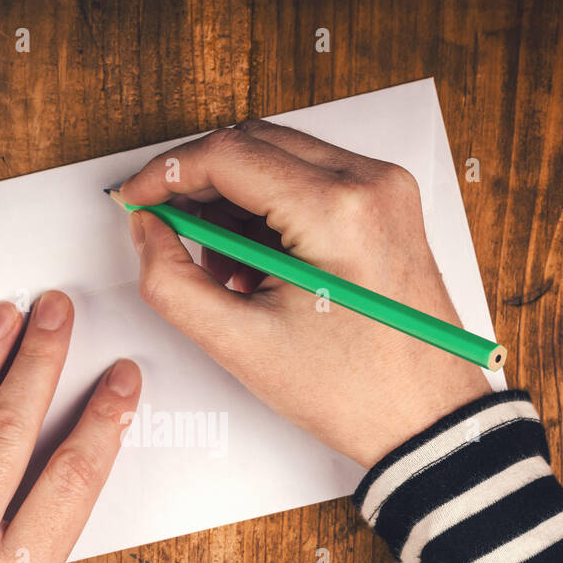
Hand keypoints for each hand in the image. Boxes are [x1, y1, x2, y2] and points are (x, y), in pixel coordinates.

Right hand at [120, 120, 490, 467]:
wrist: (427, 419)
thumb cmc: (354, 391)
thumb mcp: (241, 344)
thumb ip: (173, 283)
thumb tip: (147, 232)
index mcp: (337, 211)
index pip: (228, 155)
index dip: (166, 173)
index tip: (135, 199)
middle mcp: (370, 183)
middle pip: (254, 143)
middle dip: (198, 182)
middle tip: (166, 229)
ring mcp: (386, 190)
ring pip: (281, 157)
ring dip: (235, 197)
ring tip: (223, 267)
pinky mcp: (389, 205)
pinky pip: (313, 179)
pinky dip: (272, 208)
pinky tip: (259, 263)